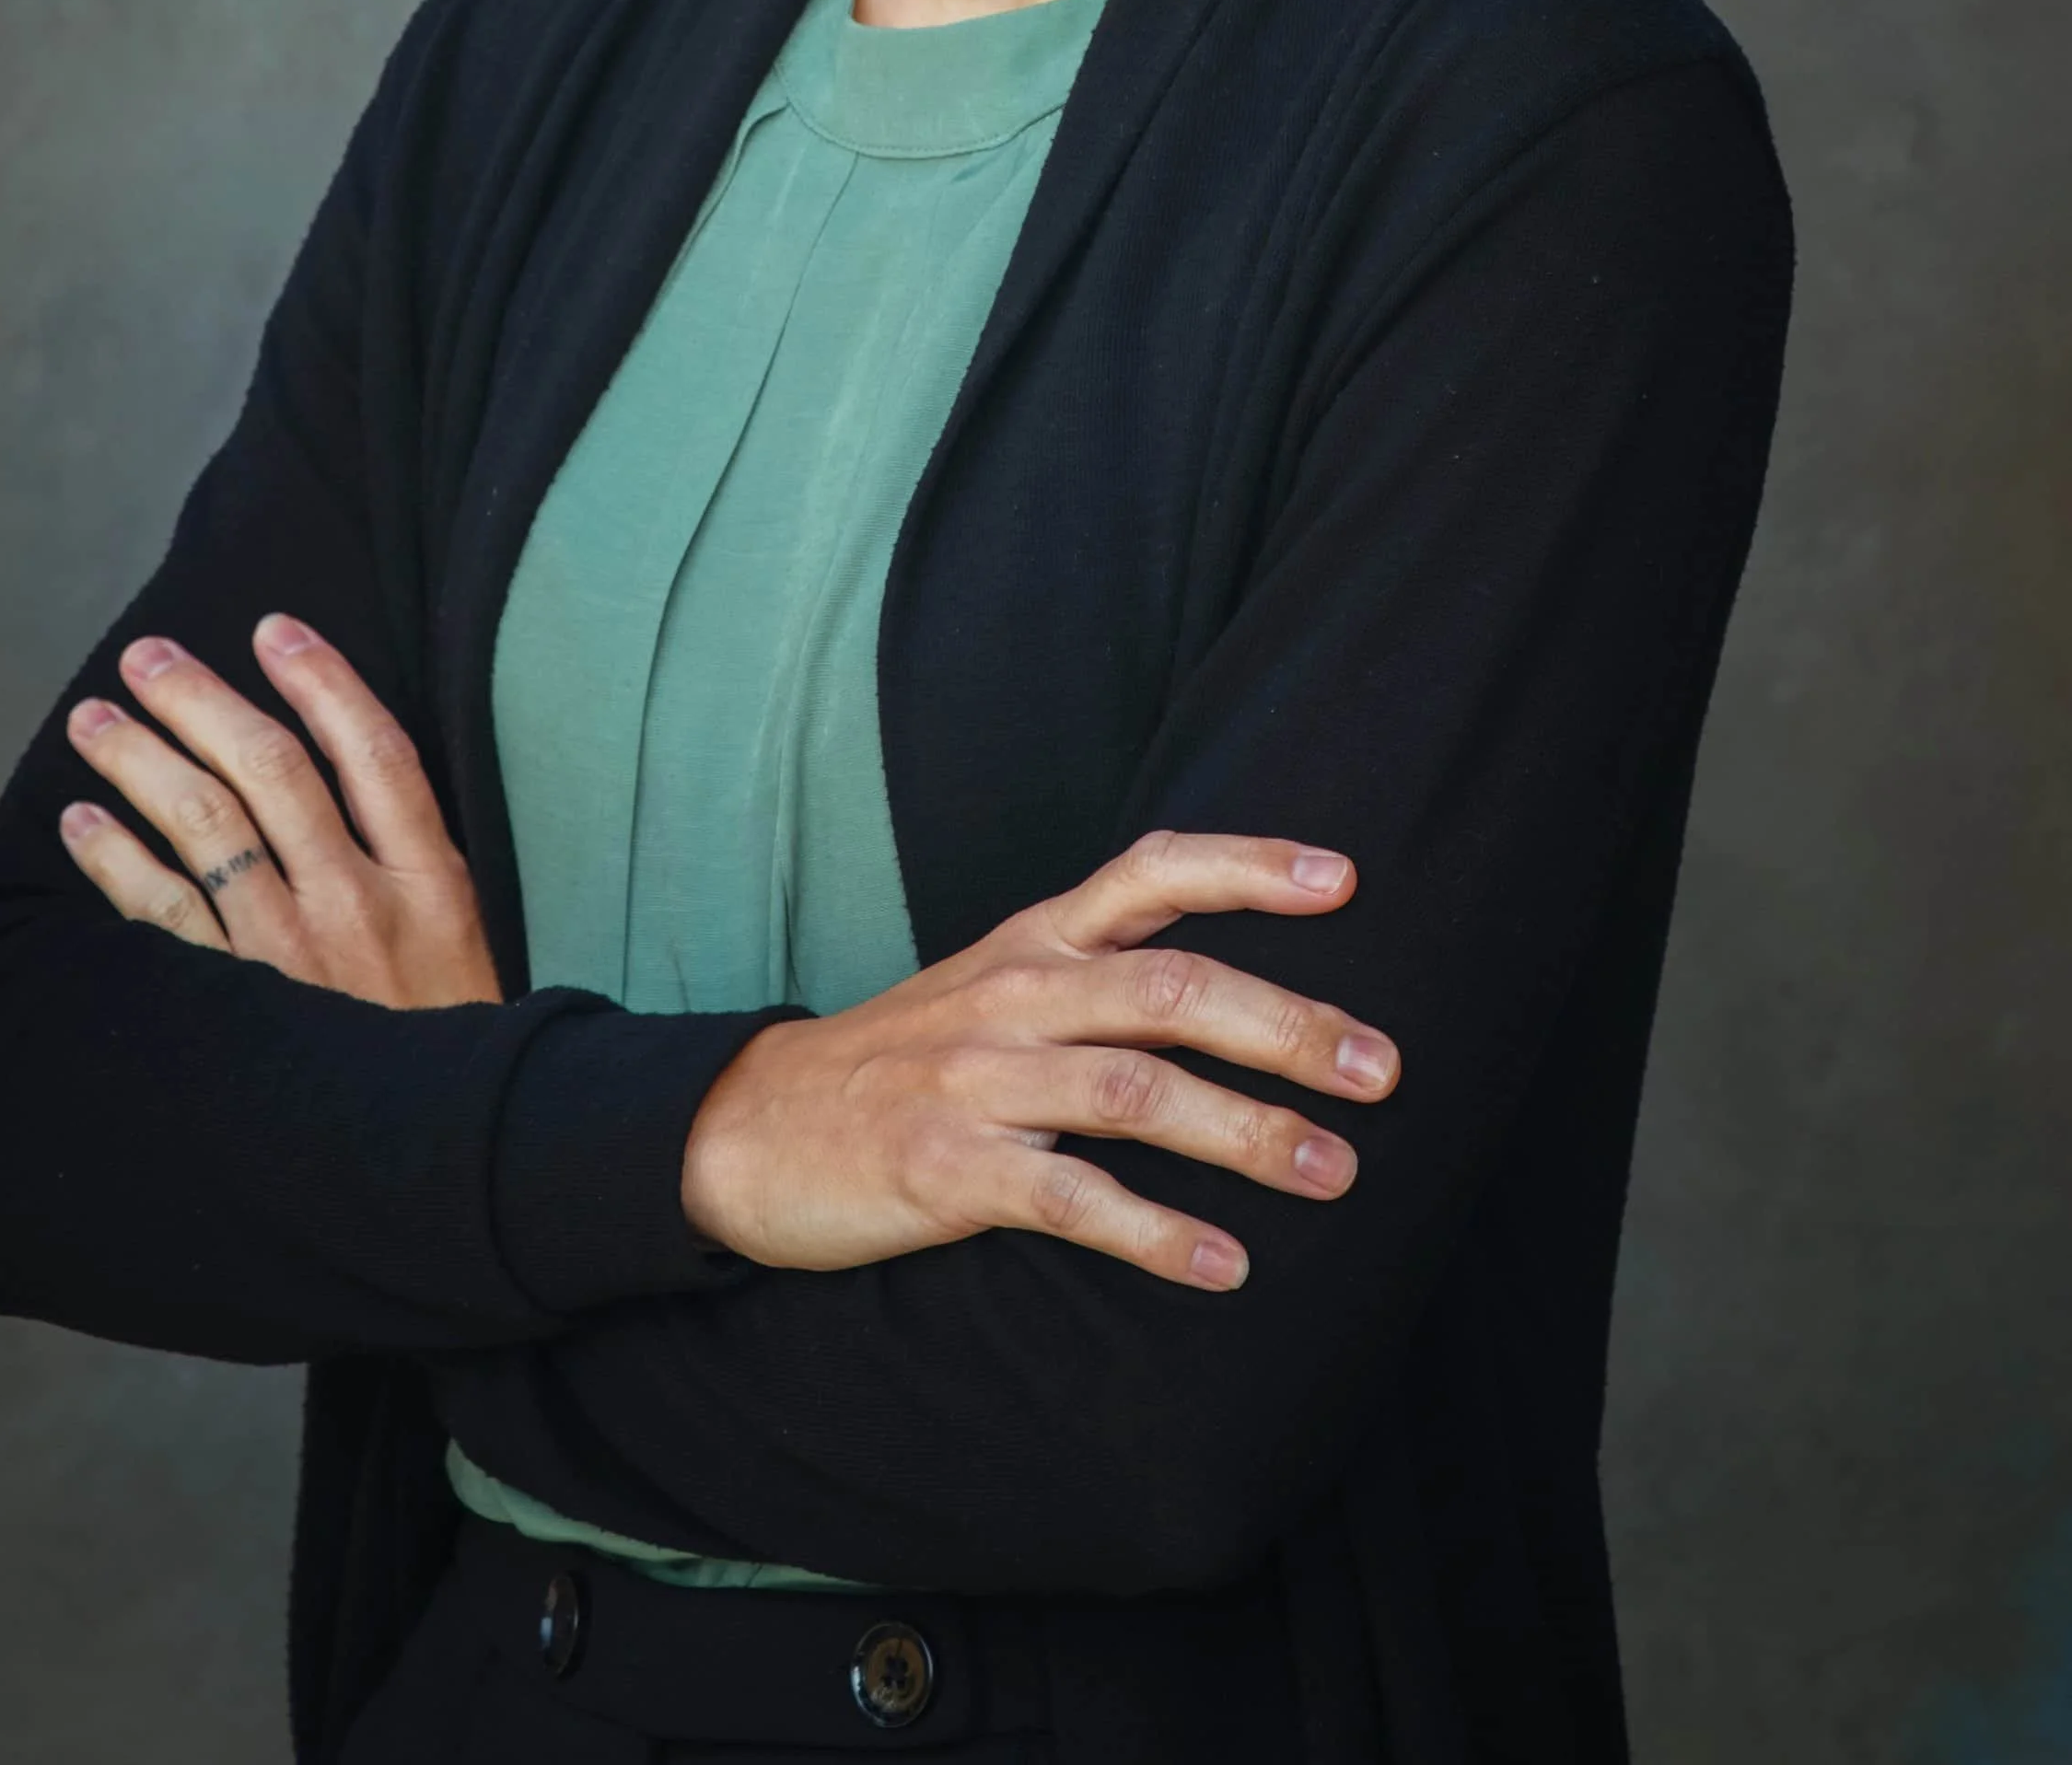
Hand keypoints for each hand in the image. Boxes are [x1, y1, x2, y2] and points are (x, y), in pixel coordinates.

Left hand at [58, 618, 500, 1008]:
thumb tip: (347, 774)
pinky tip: (84, 822)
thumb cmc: (457, 1051)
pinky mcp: (235, 1010)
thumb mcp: (471, 947)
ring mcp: (293, 957)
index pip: (373, 748)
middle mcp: (358, 906)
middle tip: (147, 655)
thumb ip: (414, 867)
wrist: (449, 1172)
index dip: (321, 679)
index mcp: (432, 884)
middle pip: (270, 769)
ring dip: (140, 760)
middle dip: (200, 699)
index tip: (273, 628)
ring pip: (204, 826)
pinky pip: (161, 916)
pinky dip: (115, 860)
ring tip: (95, 718)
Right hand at [683, 828, 1395, 1293]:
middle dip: (1287, 1025)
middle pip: (1172, 987)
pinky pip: (1071, 1198)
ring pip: (1137, 1091)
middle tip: (1381, 1070)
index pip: (1153, 870)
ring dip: (1247, 1132)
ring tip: (1335, 1172)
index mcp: (1037, 938)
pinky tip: (1225, 1266)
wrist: (752, 1128)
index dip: (1251, 867)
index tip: (1347, 879)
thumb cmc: (907, 1060)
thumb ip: (1101, 972)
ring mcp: (981, 1079)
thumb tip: (1242, 991)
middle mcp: (1019, 992)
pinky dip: (1156, 1234)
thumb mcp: (998, 982)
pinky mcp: (948, 1169)